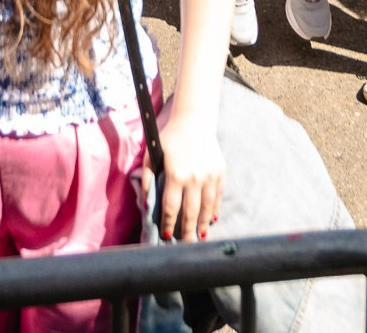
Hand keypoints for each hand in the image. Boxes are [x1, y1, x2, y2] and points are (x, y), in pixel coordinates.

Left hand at [153, 102, 224, 242]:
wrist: (194, 121)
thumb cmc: (168, 138)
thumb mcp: (152, 155)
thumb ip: (147, 180)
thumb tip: (146, 204)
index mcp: (175, 174)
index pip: (171, 207)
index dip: (168, 223)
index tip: (166, 236)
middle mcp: (194, 177)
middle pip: (190, 213)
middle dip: (186, 232)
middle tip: (185, 245)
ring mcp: (210, 176)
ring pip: (207, 208)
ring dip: (202, 224)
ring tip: (199, 237)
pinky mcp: (220, 172)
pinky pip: (217, 196)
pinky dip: (214, 209)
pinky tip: (210, 219)